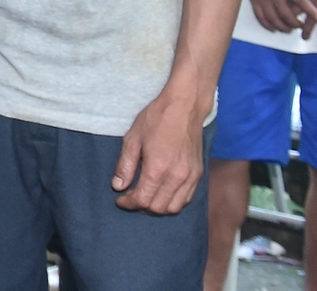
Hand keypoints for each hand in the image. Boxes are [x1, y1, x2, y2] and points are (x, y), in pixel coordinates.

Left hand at [112, 88, 205, 213]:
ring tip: (146, 196)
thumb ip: (125, 165)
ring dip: (158, 207)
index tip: (120, 199)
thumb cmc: (157, 119)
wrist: (184, 107)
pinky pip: (186, 198)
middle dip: (141, 207)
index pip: (142, 199)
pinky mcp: (198, 174)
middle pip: (158, 208)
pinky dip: (173, 201)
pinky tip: (162, 192)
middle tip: (131, 197)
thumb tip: (118, 186)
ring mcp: (190, 177)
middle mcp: (177, 177)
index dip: (128, 203)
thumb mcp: (133, 138)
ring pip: (174, 207)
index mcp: (158, 168)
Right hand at [244, 0, 316, 34]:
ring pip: (274, 19)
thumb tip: (299, 3)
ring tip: (289, 30)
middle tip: (302, 26)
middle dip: (296, 24)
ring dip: (283, 27)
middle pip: (287, 15)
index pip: (301, 0)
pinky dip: (268, 25)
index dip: (311, 11)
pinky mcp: (255, 1)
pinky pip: (261, 17)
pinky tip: (273, 28)